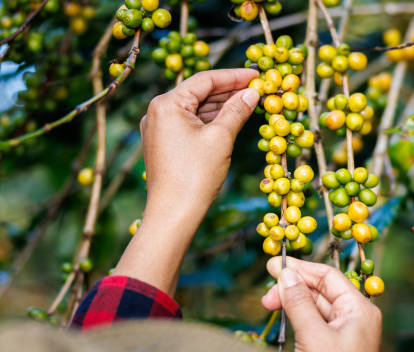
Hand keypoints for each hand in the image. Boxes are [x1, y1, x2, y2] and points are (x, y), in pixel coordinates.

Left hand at [140, 68, 258, 218]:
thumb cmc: (195, 175)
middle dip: (228, 91)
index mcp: (166, 104)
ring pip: (194, 109)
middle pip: (198, 93)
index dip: (233, 76)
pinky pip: (189, 124)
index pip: (205, 80)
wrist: (173, 214)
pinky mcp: (163, 144)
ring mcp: (158, 129)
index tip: (257, 75)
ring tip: (248, 102)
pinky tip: (230, 120)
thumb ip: (237, 110)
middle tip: (256, 88)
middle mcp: (157, 112)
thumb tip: (252, 93)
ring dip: (220, 106)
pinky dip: (209, 121)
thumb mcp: (221, 138)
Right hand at [261, 257, 381, 351]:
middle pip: (321, 291)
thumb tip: (286, 275)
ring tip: (268, 304)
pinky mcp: (334, 347)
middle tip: (266, 293)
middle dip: (293, 287)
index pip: (328, 277)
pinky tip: (283, 314)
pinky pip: (314, 323)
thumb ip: (298, 302)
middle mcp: (354, 317)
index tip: (274, 265)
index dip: (301, 269)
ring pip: (315, 307)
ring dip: (292, 302)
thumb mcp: (313, 336)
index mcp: (359, 309)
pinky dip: (297, 316)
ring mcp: (344, 333)